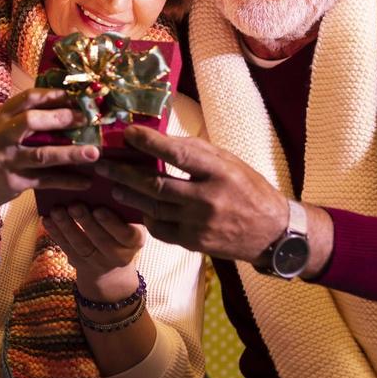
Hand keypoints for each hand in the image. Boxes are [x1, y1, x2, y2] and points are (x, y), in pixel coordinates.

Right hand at [0, 88, 98, 215]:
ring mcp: (6, 160)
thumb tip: (64, 108)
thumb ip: (22, 120)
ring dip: (71, 153)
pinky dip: (67, 181)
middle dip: (61, 118)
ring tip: (94, 153)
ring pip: (42, 155)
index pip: (27, 98)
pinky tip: (86, 181)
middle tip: (86, 119)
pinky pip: (46, 181)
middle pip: (31, 121)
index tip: (77, 95)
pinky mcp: (13, 182)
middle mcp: (0, 136)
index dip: (54, 95)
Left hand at [43, 204, 143, 302]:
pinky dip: (56, 233)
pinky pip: (67, 249)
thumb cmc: (121, 228)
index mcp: (134, 240)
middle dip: (86, 222)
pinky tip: (47, 220)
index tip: (99, 209)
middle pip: (101, 240)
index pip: (126, 234)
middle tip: (74, 205)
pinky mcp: (80, 264)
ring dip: (67, 227)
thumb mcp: (129, 221)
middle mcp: (119, 255)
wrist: (112, 264)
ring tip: (57, 210)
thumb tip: (107, 181)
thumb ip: (122, 206)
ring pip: (81, 245)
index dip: (112, 223)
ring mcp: (98, 262)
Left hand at [98, 126, 288, 263]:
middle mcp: (209, 199)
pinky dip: (147, 217)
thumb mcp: (230, 162)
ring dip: (129, 195)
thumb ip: (197, 152)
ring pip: (153, 208)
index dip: (149, 142)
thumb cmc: (249, 189)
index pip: (178, 153)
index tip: (127, 133)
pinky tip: (139, 207)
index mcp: (220, 172)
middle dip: (124, 173)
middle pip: (155, 184)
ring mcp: (200, 224)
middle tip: (102, 164)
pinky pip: (161, 229)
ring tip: (112, 184)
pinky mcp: (195, 243)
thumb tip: (159, 139)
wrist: (274, 233)